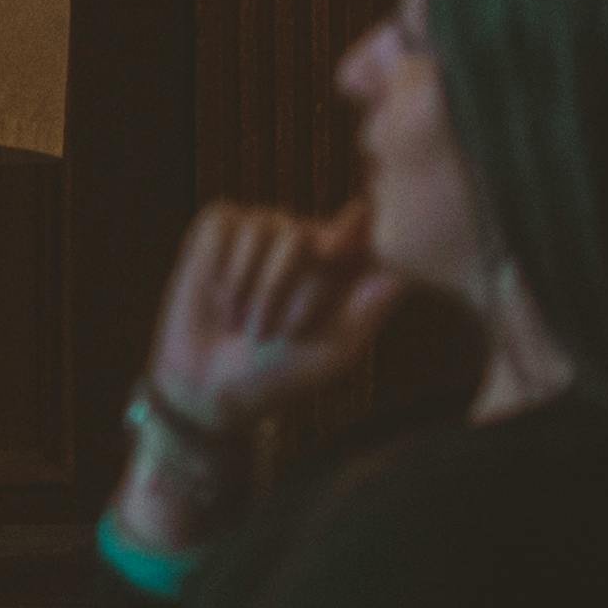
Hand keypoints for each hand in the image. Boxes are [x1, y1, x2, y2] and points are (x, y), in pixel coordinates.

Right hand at [145, 199, 400, 436]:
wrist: (209, 383)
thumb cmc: (280, 373)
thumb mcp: (332, 352)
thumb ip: (365, 314)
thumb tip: (399, 277)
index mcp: (339, 267)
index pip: (359, 229)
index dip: (352, 230)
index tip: (334, 248)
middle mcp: (302, 239)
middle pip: (302, 234)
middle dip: (279, 286)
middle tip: (268, 333)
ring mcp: (260, 228)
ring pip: (260, 228)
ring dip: (246, 283)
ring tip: (240, 320)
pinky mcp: (219, 226)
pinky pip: (224, 224)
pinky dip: (218, 264)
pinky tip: (218, 294)